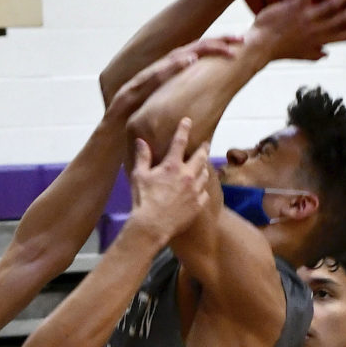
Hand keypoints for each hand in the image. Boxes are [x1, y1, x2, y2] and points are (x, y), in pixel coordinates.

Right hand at [106, 39, 243, 123]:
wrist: (109, 141)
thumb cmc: (141, 128)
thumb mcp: (171, 115)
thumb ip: (187, 104)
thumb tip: (213, 104)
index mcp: (168, 77)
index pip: (196, 57)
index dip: (218, 48)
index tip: (240, 44)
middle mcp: (157, 72)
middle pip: (190, 51)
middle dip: (216, 43)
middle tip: (240, 39)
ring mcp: (144, 79)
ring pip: (174, 58)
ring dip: (199, 50)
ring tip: (220, 46)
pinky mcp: (133, 89)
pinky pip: (156, 76)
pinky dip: (173, 67)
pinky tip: (190, 61)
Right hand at [125, 120, 210, 248]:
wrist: (152, 226)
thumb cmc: (143, 200)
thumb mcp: (139, 176)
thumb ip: (143, 157)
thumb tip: (141, 141)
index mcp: (172, 166)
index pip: (180, 141)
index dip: (184, 129)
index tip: (188, 120)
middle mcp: (187, 175)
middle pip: (201, 157)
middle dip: (204, 148)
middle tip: (206, 143)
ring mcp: (195, 190)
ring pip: (205, 174)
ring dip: (205, 167)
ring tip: (204, 165)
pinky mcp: (198, 204)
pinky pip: (205, 192)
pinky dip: (203, 188)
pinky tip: (200, 187)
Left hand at [244, 0, 345, 62]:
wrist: (259, 46)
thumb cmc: (276, 49)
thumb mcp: (298, 55)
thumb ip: (313, 54)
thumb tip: (326, 55)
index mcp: (319, 41)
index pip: (343, 37)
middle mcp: (317, 31)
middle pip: (344, 19)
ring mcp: (307, 19)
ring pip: (333, 6)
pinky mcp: (295, 8)